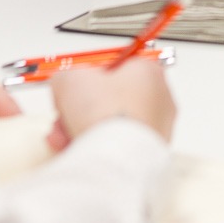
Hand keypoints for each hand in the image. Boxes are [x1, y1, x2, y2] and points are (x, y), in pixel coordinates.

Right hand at [47, 57, 175, 150]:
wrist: (116, 155)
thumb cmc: (104, 112)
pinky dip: (97, 147)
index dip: (90, 78)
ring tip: (64, 138)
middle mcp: (160, 99)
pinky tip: (76, 151)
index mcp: (148, 71)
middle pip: (111, 99)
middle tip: (65, 115)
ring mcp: (157, 128)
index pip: (117, 67)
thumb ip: (66, 77)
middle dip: (82, 109)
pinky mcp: (149, 153)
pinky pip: (118, 146)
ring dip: (84, 129)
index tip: (74, 87)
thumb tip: (63, 84)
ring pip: (112, 124)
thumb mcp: (71, 79)